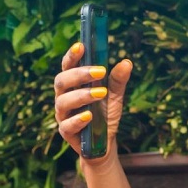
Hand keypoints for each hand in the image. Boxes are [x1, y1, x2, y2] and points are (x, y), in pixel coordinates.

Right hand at [54, 42, 132, 163]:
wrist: (104, 143)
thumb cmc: (105, 114)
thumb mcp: (115, 96)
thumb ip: (117, 80)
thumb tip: (127, 62)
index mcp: (73, 85)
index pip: (67, 67)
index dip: (71, 56)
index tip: (81, 45)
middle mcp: (63, 97)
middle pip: (61, 82)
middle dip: (79, 74)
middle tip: (100, 71)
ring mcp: (63, 115)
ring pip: (63, 102)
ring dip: (82, 95)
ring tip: (101, 93)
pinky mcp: (66, 132)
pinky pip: (67, 125)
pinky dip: (78, 119)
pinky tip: (90, 115)